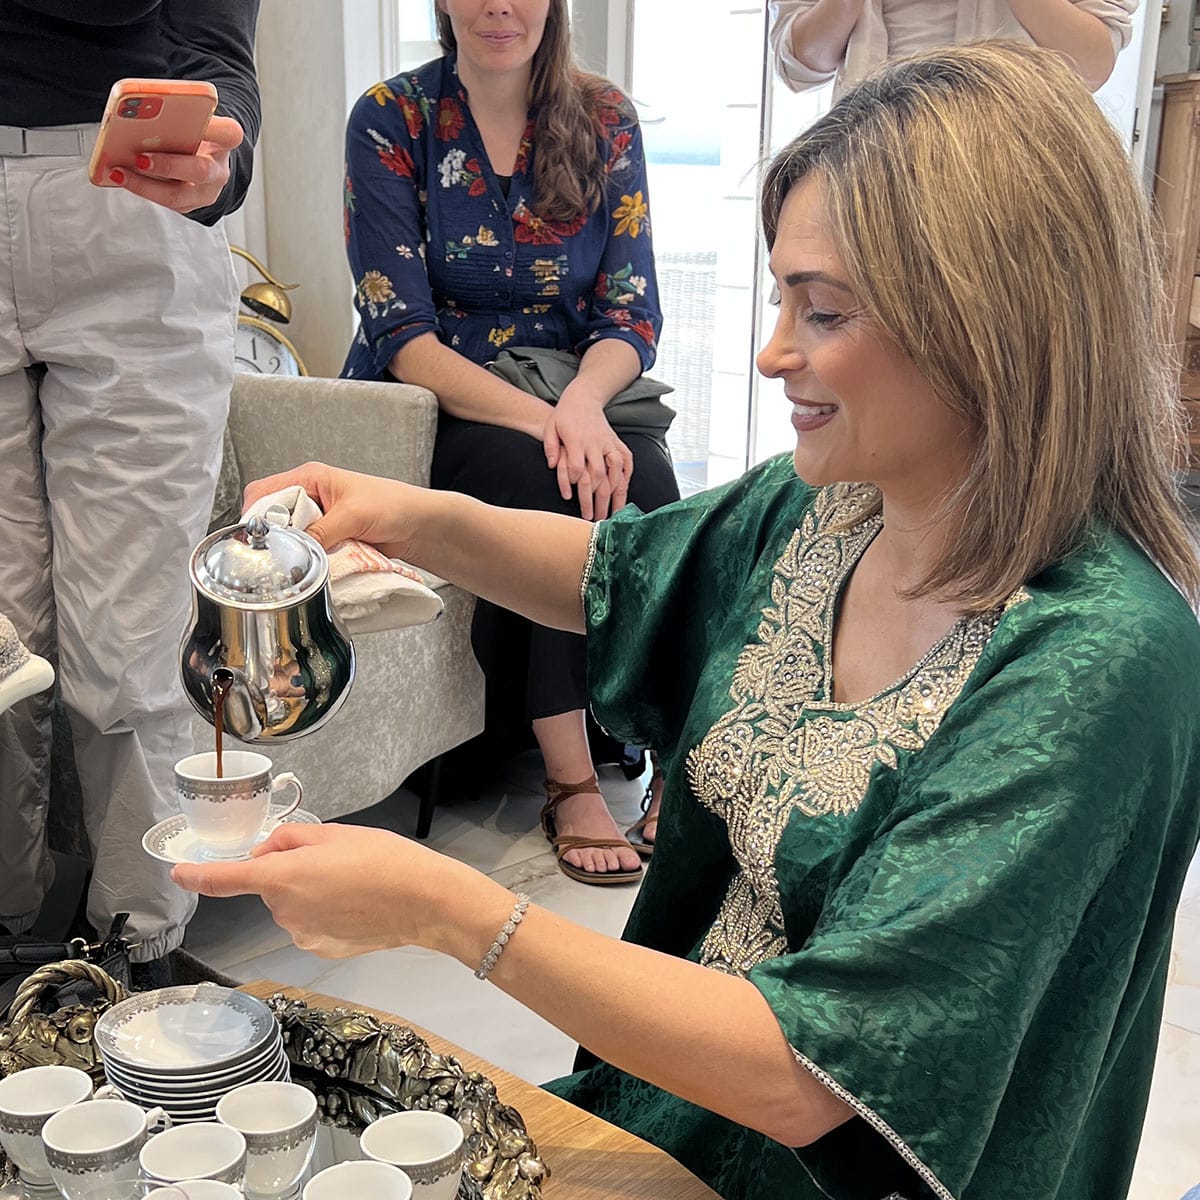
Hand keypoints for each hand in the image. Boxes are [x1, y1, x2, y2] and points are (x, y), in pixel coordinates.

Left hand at [111, 115, 243, 213]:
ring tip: (120, 172)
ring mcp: (206, 191)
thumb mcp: (191, 119)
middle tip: (141, 158)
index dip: (215, 129)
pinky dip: (140, 188)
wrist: (201, 156)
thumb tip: (137, 115)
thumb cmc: (192, 134)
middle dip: (168, 166)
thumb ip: (176, 115)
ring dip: (146, 185)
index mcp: (224, 142)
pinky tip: (120, 176)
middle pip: (201, 171)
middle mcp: (219, 170)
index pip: (229, 134)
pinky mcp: (189, 204)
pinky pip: (164, 201)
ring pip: (179, 195)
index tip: (197, 122)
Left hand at [170, 823, 468, 957]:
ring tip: (352, 883)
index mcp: (282, 877)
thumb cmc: (382, 859)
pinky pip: (311, 924)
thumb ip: (292, 839)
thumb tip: (271, 851)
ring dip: (309, 893)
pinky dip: (326, 913)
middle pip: (272, 886)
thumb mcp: (335, 834)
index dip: (197, 875)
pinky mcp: (322, 948)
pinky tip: (357, 906)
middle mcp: (284, 911)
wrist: (423, 900)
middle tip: (333, 859)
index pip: (225, 879)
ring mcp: (302, 935)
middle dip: (291, 871)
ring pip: (292, 905)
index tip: (178, 873)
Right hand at [242, 462, 415, 557]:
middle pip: (273, 518)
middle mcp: (310, 496)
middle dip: (276, 536)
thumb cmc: (393, 505)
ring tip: (303, 558)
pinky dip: (310, 559)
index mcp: (310, 478)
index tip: (257, 537)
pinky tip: (316, 564)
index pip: (264, 492)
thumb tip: (297, 550)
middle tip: (281, 552)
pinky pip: (308, 550)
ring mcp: (319, 519)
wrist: (418, 526)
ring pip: (290, 538)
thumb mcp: (352, 515)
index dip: (255, 514)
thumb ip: (321, 532)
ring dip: (295, 549)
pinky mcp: (328, 538)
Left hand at [541, 386, 632, 520]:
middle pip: (598, 475)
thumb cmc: (564, 416)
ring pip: (616, 470)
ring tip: (616, 513)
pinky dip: (627, 476)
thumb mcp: (551, 427)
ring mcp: (608, 443)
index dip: (574, 484)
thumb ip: (550, 446)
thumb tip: (552, 465)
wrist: (584, 397)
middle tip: (596, 519)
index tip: (571, 498)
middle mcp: (595, 443)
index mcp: (576, 440)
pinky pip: (626, 461)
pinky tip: (625, 492)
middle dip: (597, 499)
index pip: (576, 467)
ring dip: (617, 493)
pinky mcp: (617, 442)